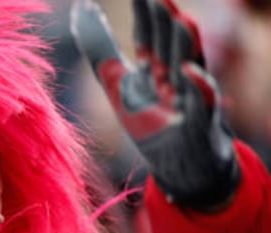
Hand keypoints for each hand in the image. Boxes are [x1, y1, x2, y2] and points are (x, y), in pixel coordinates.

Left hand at [71, 0, 240, 209]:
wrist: (179, 166)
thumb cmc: (148, 120)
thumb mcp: (117, 82)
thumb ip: (100, 48)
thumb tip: (81, 9)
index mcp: (154, 68)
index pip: (148, 36)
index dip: (144, 14)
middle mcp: (175, 78)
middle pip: (169, 46)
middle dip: (165, 22)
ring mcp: (189, 99)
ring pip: (189, 66)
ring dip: (185, 44)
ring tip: (180, 19)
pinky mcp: (199, 124)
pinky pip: (201, 104)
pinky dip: (197, 88)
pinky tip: (188, 71)